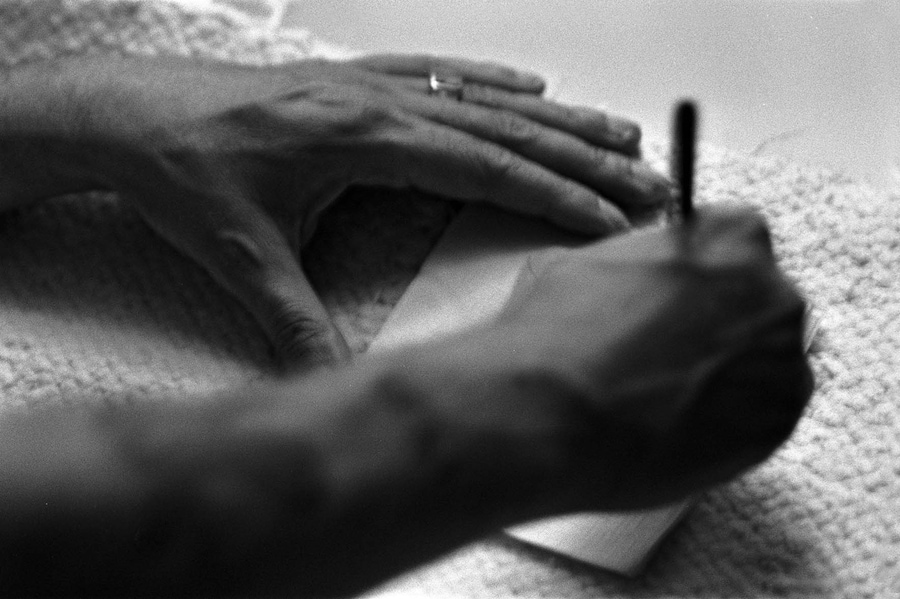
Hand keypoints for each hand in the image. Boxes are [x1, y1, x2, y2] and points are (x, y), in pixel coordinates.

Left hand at [71, 54, 671, 369]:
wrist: (129, 113)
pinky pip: (440, 71)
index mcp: (364, 140)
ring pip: (483, 98)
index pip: (484, 170)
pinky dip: (492, 81)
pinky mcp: (353, 78)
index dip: (552, 196)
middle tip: (647, 176)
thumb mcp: (241, 256)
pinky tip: (529, 84)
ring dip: (556, 118)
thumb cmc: (184, 173)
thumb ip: (292, 322)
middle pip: (504, 130)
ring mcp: (369, 83)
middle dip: (582, 159)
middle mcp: (379, 102)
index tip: (609, 218)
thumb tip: (331, 382)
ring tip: (617, 130)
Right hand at [494, 206, 813, 508]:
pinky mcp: (778, 424)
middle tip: (668, 350)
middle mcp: (774, 292)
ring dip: (729, 373)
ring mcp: (784, 361)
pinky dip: (732, 422)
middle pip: (758, 301)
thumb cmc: (560, 336)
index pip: (734, 239)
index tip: (677, 294)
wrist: (554, 418)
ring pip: (766, 361)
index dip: (700, 271)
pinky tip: (682, 425)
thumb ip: (636, 260)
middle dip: (720, 323)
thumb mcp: (581, 263)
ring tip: (670, 395)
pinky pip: (763, 414)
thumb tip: (636, 276)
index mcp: (731, 237)